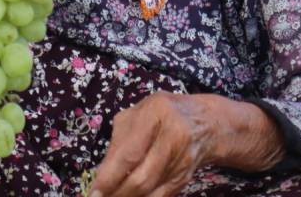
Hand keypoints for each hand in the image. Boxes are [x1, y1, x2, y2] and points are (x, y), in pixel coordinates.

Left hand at [90, 92, 218, 196]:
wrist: (206, 122)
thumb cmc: (162, 114)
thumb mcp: (138, 113)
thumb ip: (119, 139)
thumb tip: (102, 174)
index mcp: (156, 113)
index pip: (130, 153)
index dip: (110, 176)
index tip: (94, 192)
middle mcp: (173, 136)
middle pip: (141, 177)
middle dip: (117, 193)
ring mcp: (183, 159)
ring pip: (151, 191)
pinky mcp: (186, 176)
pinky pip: (162, 196)